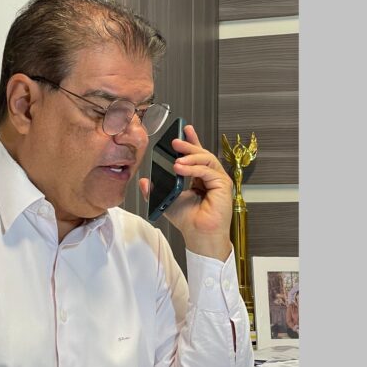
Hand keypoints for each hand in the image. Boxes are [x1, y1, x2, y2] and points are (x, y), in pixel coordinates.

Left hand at [139, 124, 232, 259]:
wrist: (199, 236)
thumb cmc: (189, 221)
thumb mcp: (168, 201)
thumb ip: (157, 190)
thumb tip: (143, 181)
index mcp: (200, 179)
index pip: (197, 156)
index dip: (192, 141)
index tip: (183, 130)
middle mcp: (211, 178)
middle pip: (202, 155)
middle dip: (189, 145)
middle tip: (175, 141)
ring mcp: (219, 181)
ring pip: (206, 159)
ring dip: (190, 156)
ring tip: (176, 160)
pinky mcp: (223, 185)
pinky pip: (208, 170)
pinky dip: (194, 168)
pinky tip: (181, 169)